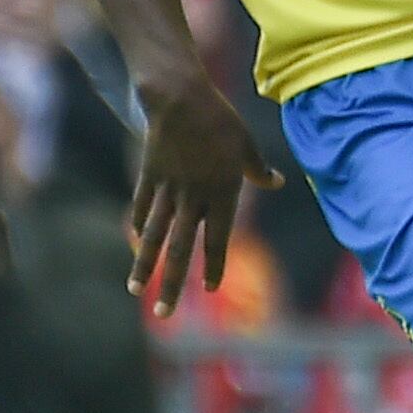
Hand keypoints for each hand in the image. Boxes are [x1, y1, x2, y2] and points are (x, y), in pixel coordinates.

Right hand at [126, 71, 280, 310]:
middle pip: (180, 250)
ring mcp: (168, 189)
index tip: (210, 288)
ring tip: (135, 290)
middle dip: (172, 284)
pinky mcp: (149, 175)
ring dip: (144, 264)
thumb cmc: (220, 120)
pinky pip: (143, 204)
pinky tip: (134, 238)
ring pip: (154, 235)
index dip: (214, 265)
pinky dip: (138, 222)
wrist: (180, 98)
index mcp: (221, 193)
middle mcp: (193, 198)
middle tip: (164, 314)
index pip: (217, 239)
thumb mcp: (247, 145)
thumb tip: (278, 183)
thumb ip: (258, 170)